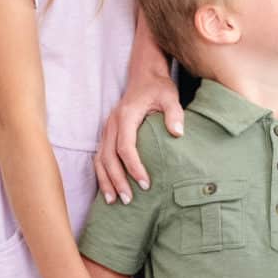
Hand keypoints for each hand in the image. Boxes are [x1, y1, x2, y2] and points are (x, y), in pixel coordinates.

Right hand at [95, 50, 182, 202]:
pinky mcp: (107, 134)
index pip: (126, 146)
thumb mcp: (170, 96)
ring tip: (114, 201)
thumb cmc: (158, 87)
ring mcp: (107, 129)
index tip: (146, 183)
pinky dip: (102, 174)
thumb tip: (178, 133)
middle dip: (118, 180)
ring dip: (106, 180)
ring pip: (100, 159)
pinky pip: (100, 157)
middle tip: (129, 199)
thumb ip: (174, 113)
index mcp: (126, 115)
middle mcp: (112, 123)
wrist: (144, 76)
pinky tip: (108, 190)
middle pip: (109, 157)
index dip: (134, 166)